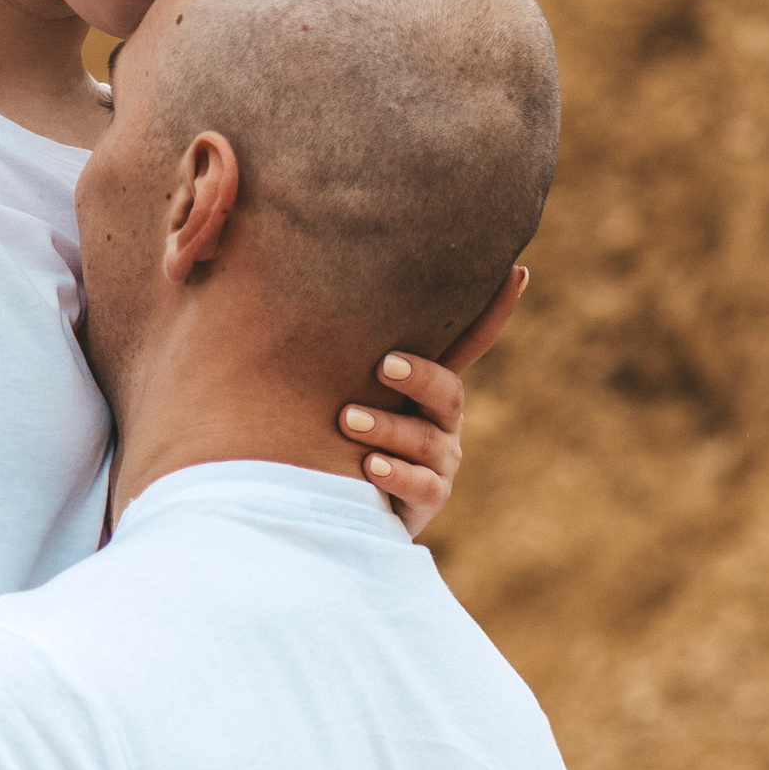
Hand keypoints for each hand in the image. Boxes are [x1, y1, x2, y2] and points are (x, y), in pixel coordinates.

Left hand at [336, 267, 529, 534]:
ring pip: (429, 439)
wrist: (323, 504)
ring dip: (388, 427)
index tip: (517, 272)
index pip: (466, 343)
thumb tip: (251, 265)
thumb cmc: (321, 429)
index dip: (494, 311)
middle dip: (419, 375)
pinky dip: (397, 474)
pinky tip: (369, 466)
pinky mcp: (424, 500)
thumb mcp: (328, 384)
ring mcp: (437, 462)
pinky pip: (422, 486)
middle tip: (383, 364)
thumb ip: (319, 344)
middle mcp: (438, 420)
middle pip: (448, 390)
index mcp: (422, 385)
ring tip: (347, 419)